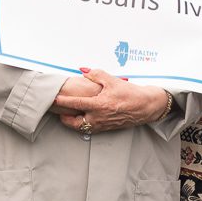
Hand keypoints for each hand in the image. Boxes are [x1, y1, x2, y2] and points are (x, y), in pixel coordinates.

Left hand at [53, 68, 170, 134]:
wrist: (147, 106)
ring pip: (82, 128)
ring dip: (73, 122)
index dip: (62, 101)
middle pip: (74, 122)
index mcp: (100, 105)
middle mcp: (99, 117)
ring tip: (68, 115)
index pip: (75, 104)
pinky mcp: (107, 128)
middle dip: (64, 118)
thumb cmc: (131, 93)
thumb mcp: (113, 80)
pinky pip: (90, 129)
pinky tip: (82, 118)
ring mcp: (103, 124)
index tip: (54, 98)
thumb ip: (96, 75)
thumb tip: (82, 71)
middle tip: (59, 110)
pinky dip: (83, 124)